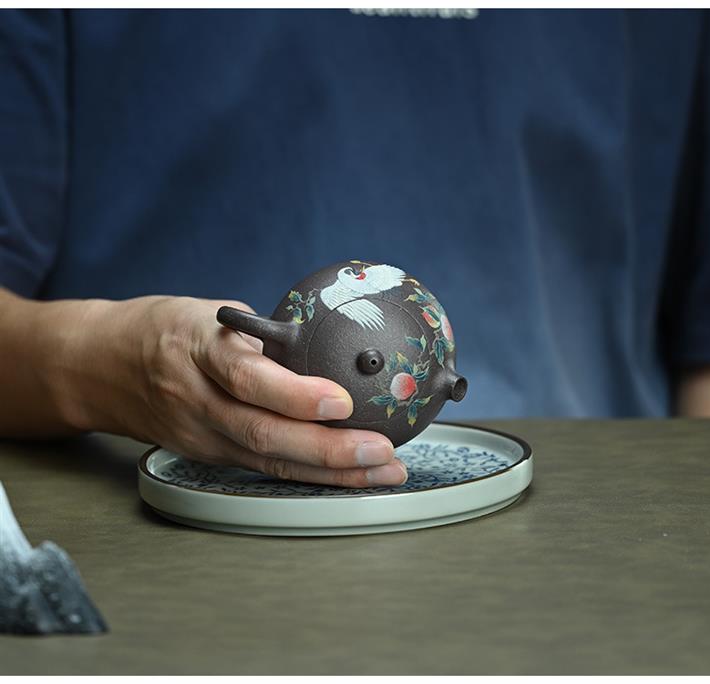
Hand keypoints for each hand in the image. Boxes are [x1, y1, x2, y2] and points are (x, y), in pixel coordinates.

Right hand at [62, 295, 406, 487]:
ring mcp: (200, 436)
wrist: (100, 367)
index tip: (341, 401)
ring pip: (267, 461)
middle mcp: (196, 400)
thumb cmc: (164, 329)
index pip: (246, 377)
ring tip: (381, 473)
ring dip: (330, 472)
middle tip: (381, 452)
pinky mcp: (207, 456)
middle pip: (262, 434)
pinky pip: (261, 469)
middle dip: (329, 449)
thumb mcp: (209, 314)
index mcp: (195, 351)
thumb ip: (261, 337)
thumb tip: (329, 349)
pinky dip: (308, 475)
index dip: (295, 394)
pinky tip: (347, 479)